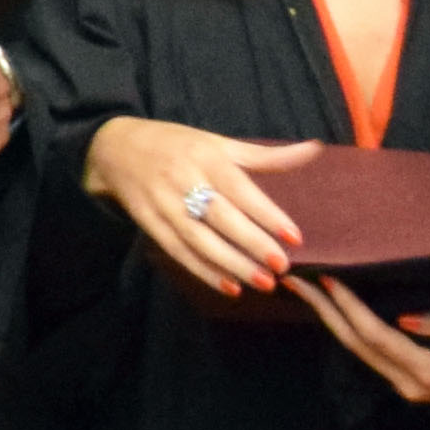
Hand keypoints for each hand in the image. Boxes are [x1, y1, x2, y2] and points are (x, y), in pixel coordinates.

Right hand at [84, 118, 308, 295]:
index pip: (240, 189)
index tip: (294, 237)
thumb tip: (314, 150)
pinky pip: (178, 251)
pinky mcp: (149, 223)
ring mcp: (163, 204)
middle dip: (252, 244)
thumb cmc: (178, 145)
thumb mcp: (219, 143)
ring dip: (230, 264)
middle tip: (281, 266)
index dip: (266, 214)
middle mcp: (183, 180)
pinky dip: (203, 270)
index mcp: (205, 157)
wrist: (115, 148)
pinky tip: (228, 286)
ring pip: (199, 239)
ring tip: (261, 283)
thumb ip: (266, 156)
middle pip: (220, 217)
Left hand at [294, 273, 429, 421]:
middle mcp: (408, 385)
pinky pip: (370, 356)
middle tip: (296, 281)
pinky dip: (350, 332)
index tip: (329, 279)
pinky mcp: (408, 386)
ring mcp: (405, 389)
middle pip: (355, 344)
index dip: (349, 306)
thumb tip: (403, 317)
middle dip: (324, 311)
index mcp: (427, 372)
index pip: (376, 335)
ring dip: (332, 321)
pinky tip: (337, 314)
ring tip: (308, 292)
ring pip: (358, 352)